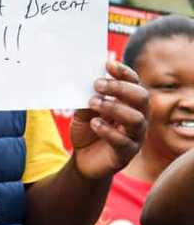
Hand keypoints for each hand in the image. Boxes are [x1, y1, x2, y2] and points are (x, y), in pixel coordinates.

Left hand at [69, 60, 148, 179]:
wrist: (83, 160)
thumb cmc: (88, 130)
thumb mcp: (84, 111)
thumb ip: (89, 98)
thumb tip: (88, 81)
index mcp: (130, 103)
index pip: (135, 83)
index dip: (124, 73)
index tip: (108, 64)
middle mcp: (138, 117)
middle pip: (142, 97)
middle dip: (120, 88)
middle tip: (97, 85)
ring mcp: (135, 136)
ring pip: (136, 118)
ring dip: (114, 107)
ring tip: (93, 104)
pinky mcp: (127, 153)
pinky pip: (124, 141)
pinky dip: (108, 130)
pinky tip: (94, 124)